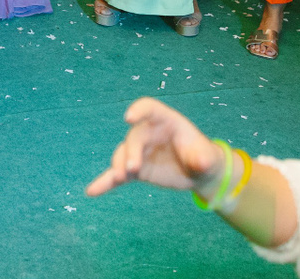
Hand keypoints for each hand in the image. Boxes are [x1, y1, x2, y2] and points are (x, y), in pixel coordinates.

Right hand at [85, 98, 222, 197]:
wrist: (199, 172)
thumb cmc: (203, 157)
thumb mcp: (208, 156)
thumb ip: (203, 157)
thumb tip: (199, 163)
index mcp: (165, 121)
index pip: (149, 109)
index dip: (139, 111)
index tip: (129, 119)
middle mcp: (148, 133)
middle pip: (134, 138)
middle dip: (131, 152)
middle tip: (132, 170)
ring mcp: (139, 152)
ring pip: (123, 155)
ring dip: (119, 166)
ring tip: (119, 179)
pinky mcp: (135, 170)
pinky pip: (117, 175)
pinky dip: (105, 183)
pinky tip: (92, 191)